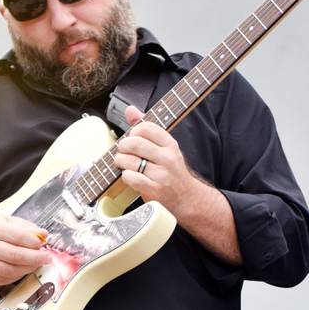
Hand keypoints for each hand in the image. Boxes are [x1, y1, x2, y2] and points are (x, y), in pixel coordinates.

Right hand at [0, 213, 50, 284]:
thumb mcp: (2, 220)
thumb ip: (24, 226)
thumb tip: (42, 234)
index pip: (18, 236)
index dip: (34, 242)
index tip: (43, 245)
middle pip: (16, 256)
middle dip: (36, 258)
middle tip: (46, 258)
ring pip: (12, 271)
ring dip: (28, 269)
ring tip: (35, 264)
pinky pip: (4, 280)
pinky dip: (17, 276)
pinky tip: (22, 270)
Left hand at [112, 104, 201, 219]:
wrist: (187, 199)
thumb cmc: (173, 172)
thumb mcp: (166, 148)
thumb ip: (147, 129)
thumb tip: (130, 110)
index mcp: (170, 145)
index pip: (146, 127)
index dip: (134, 132)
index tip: (133, 138)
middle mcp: (167, 158)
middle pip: (134, 143)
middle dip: (122, 147)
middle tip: (123, 152)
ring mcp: (161, 175)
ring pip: (129, 160)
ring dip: (120, 162)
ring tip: (124, 164)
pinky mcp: (153, 190)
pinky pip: (130, 177)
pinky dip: (126, 176)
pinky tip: (130, 177)